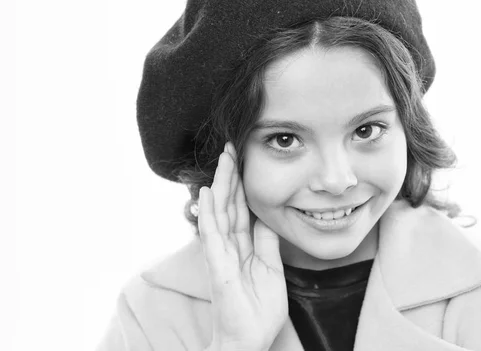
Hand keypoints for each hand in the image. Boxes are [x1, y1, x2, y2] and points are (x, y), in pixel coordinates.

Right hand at [198, 142, 287, 350]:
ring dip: (221, 185)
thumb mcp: (271, 269)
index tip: (244, 161)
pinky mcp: (218, 266)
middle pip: (230, 205)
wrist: (250, 340)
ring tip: (222, 160)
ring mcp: (221, 254)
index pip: (242, 209)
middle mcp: (229, 246)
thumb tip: (268, 218)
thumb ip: (267, 243)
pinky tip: (209, 193)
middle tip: (231, 148)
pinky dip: (210, 213)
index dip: (243, 186)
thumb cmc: (258, 309)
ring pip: (220, 213)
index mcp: (243, 246)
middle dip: (231, 176)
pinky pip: (212, 235)